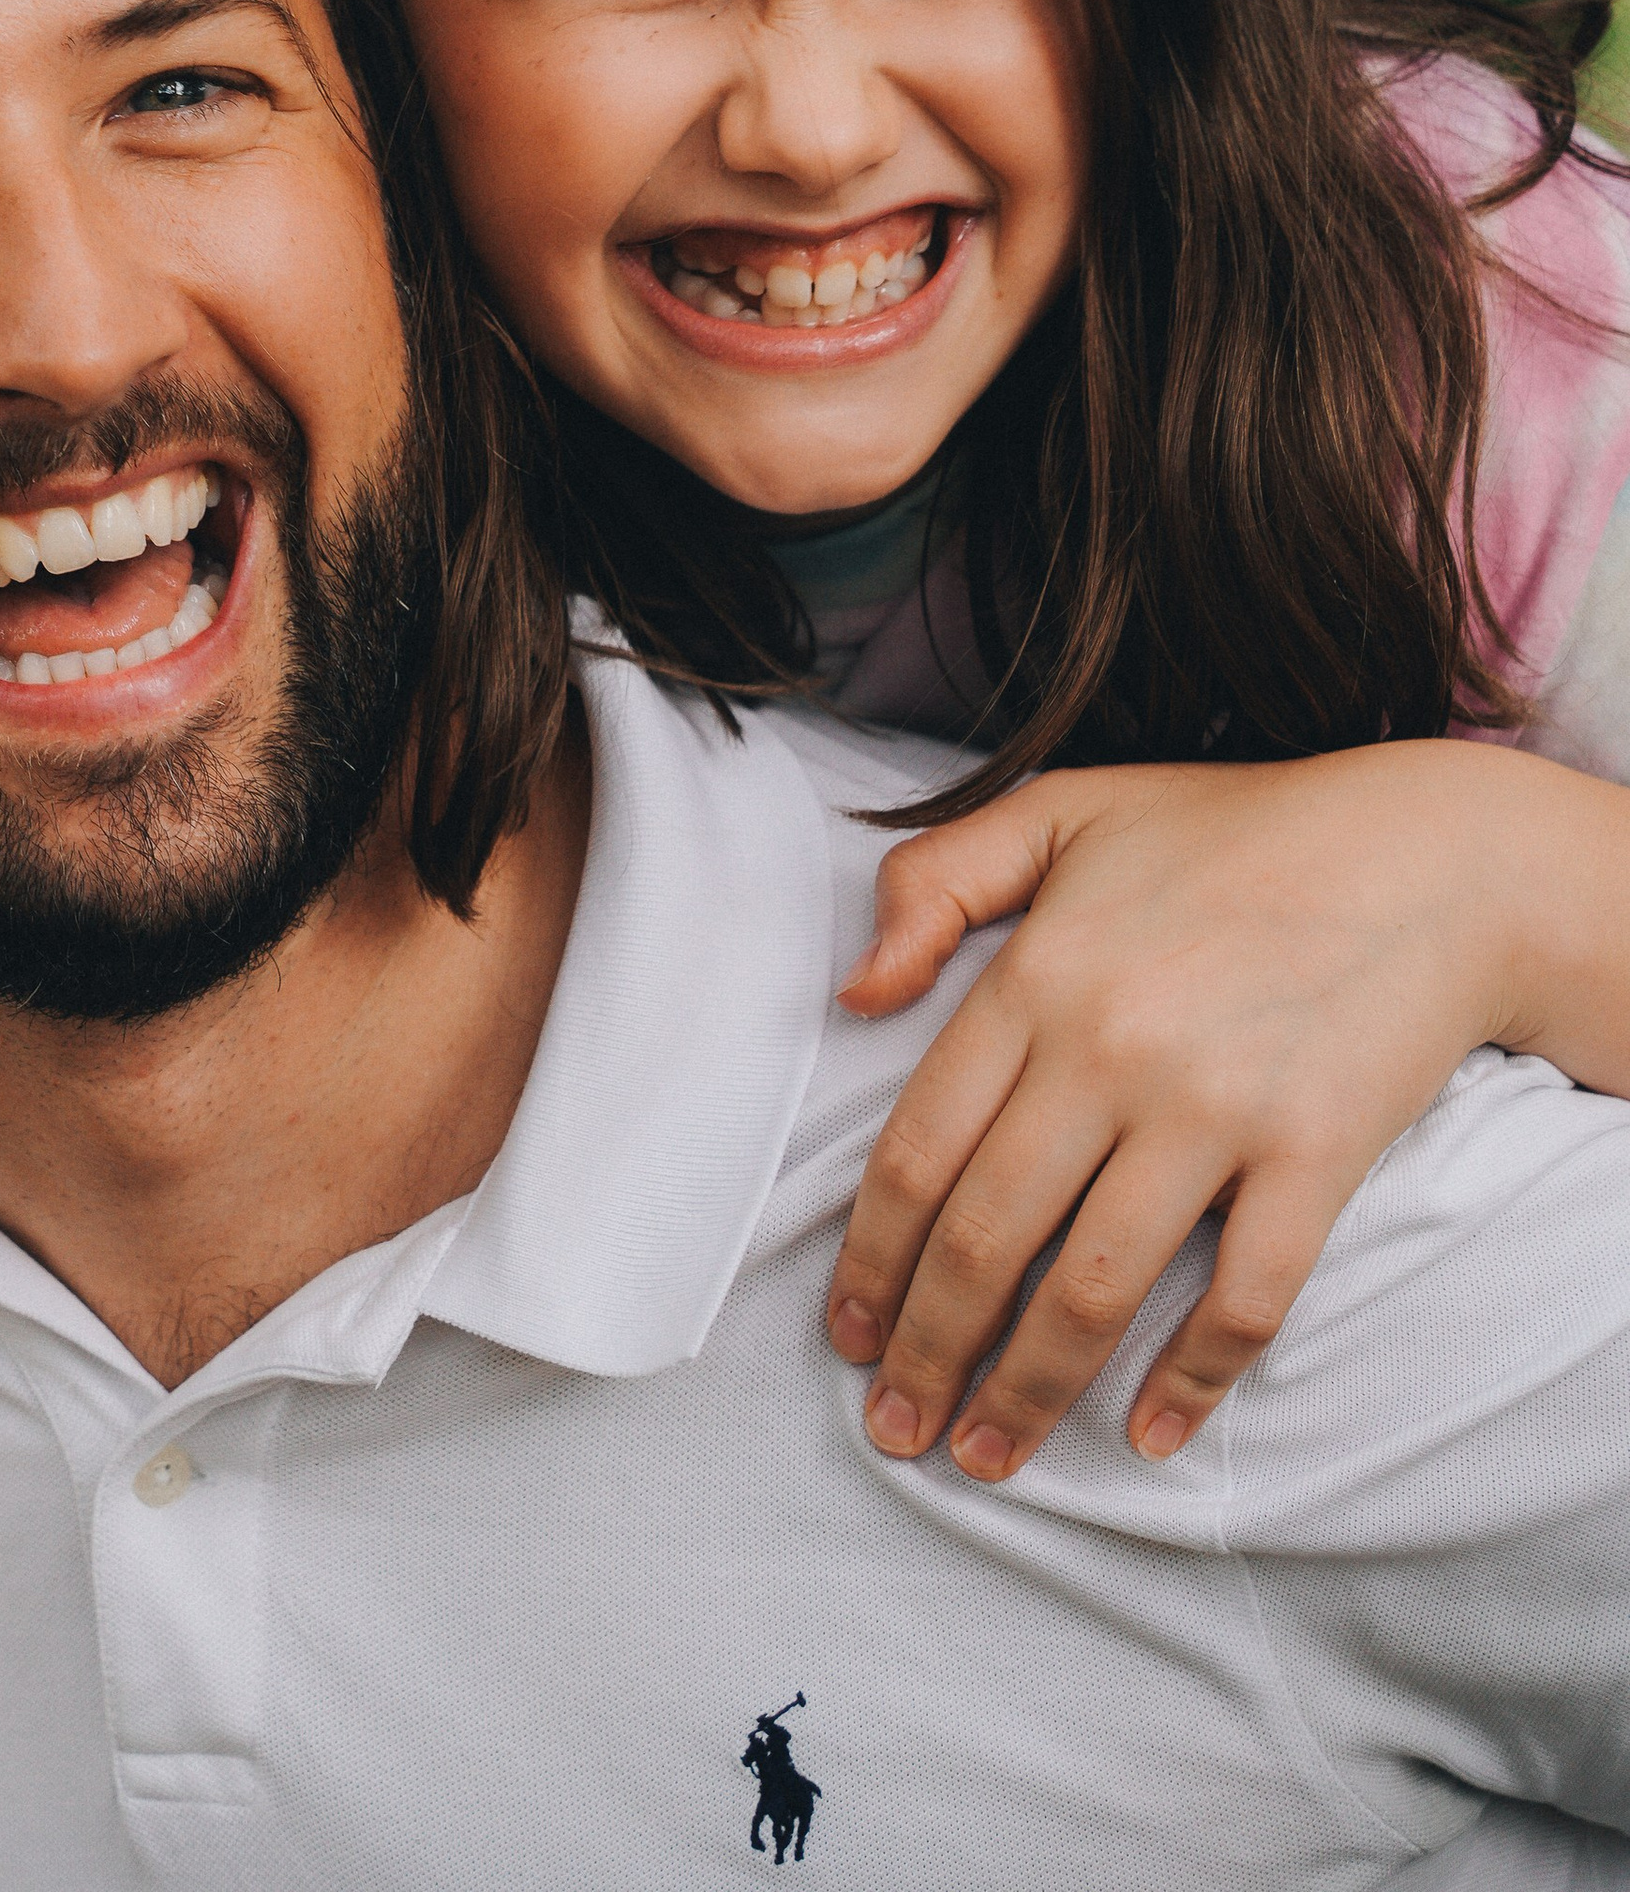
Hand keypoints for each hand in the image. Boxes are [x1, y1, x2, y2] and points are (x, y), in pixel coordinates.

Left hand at [821, 743, 1554, 1486]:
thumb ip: (932, 880)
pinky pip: (1244, 1299)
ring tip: (986, 1457)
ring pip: (1095, 1289)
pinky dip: (1193, 1382)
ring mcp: (1216, 1109)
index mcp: (1039, 977)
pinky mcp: (1314, 1155)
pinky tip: (1149, 1437)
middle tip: (895, 1427)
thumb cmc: (1228, 834)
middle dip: (927, 1351)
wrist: (1425, 858)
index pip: (921, 1150)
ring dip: (1028, 1391)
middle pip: (988, 1238)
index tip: (842, 1332)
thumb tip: (855, 994)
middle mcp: (1112, 1051)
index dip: (871, 1258)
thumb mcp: (1058, 811)